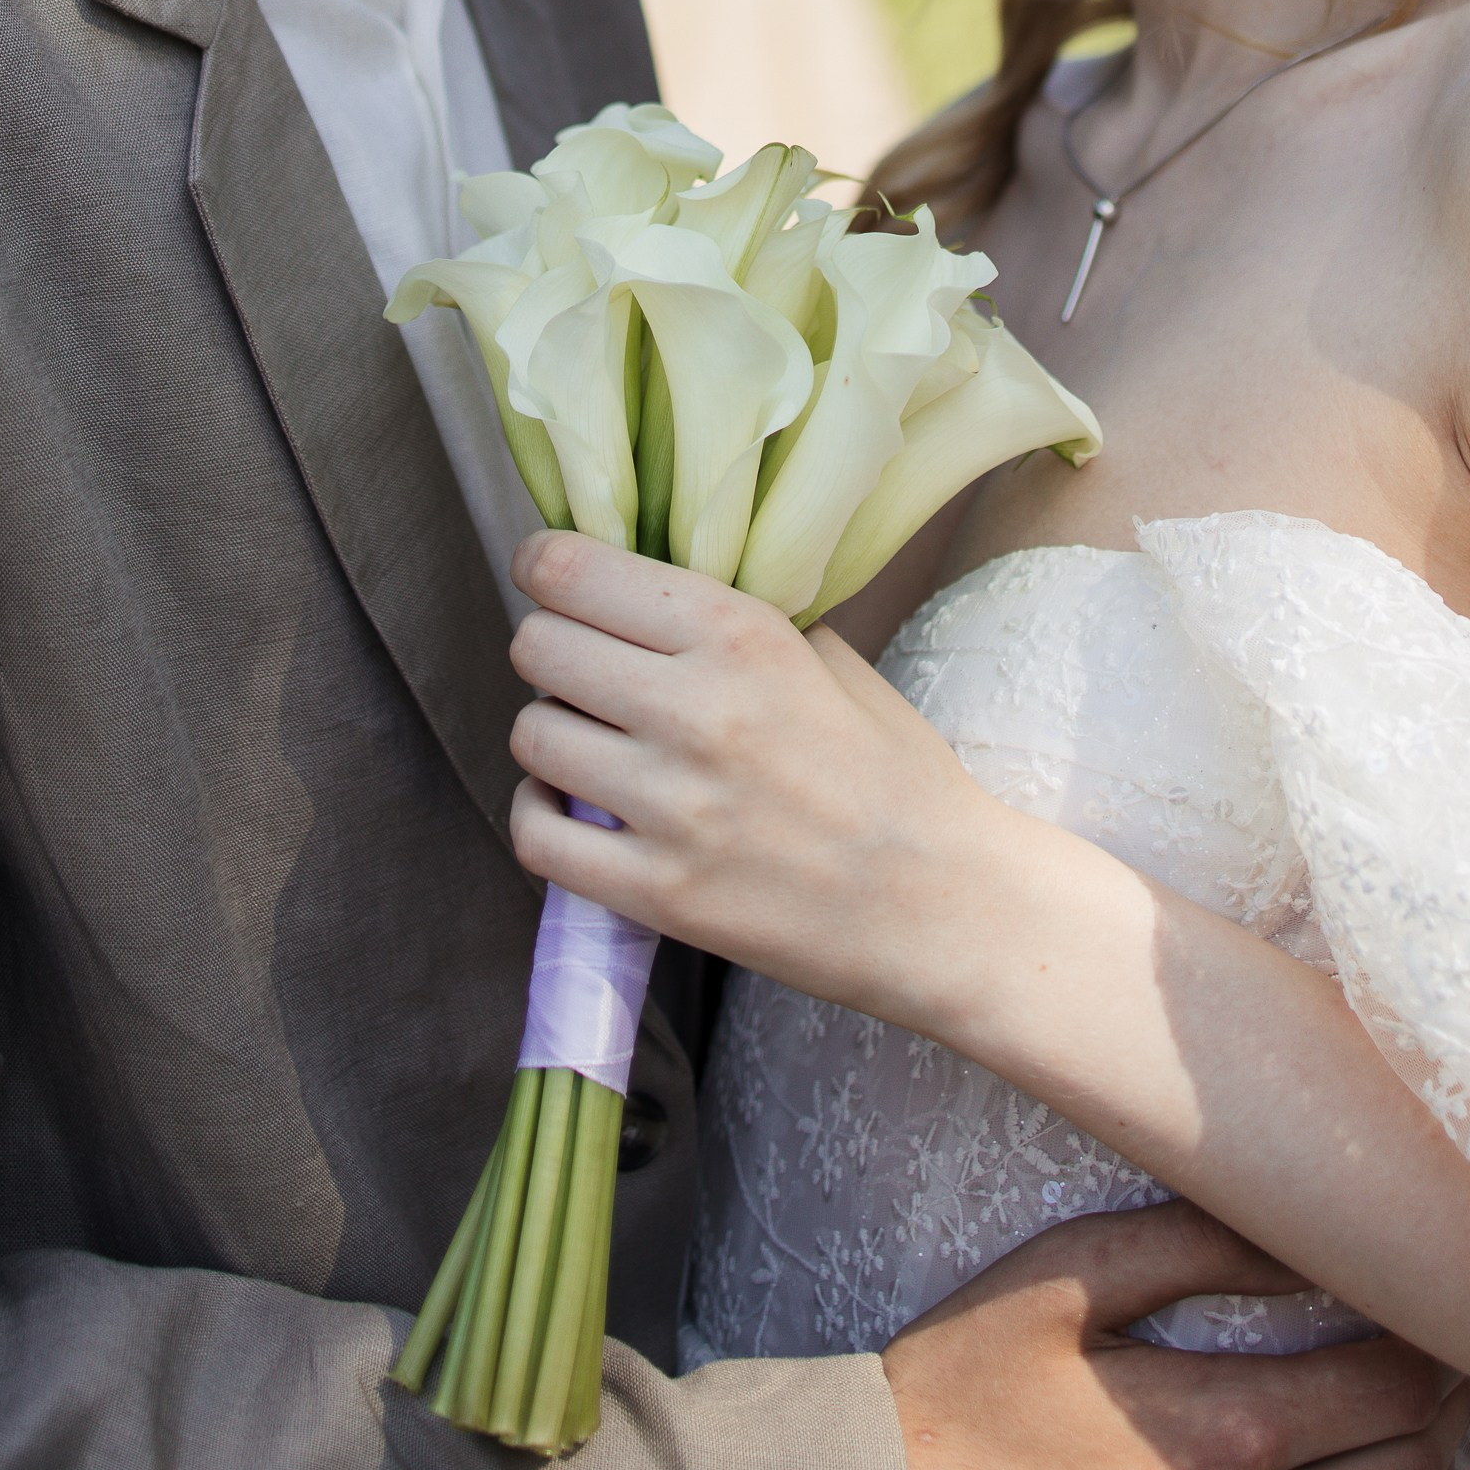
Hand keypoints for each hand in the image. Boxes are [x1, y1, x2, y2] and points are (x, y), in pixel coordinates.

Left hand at [507, 530, 1026, 1031]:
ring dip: (549, 732)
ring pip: (530, 734)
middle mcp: (697, 709)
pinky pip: (535, 834)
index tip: (545, 572)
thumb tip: (647, 587)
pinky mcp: (656, 892)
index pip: (575, 570)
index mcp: (741, 634)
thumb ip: (738, 621)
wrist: (939, 903)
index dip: (544, 566)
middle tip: (581, 669)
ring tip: (590, 741)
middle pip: (537, 646)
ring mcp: (671, 806)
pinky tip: (574, 806)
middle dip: (549, 648)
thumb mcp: (830, 659)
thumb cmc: (894, 774)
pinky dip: (540, 814)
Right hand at [885, 1203, 1469, 1469]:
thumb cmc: (972, 1379)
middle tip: (1433, 1347)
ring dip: (1418, 1467)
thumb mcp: (1069, 1275)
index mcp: (1226, 1432)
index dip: (1437, 1338)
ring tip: (1403, 1411)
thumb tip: (1297, 1230)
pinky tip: (1341, 1466)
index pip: (1397, 1389)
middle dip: (1443, 1402)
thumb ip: (1191, 1242)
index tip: (1429, 1293)